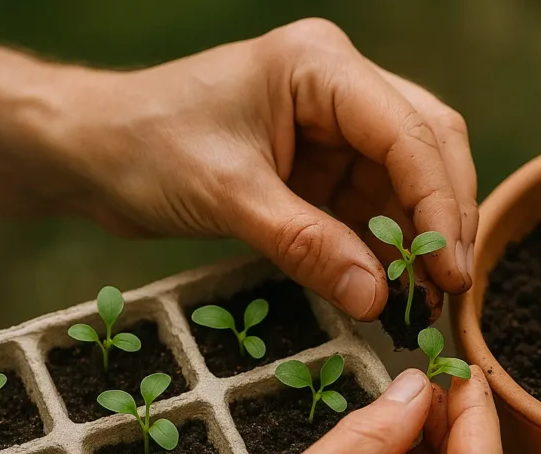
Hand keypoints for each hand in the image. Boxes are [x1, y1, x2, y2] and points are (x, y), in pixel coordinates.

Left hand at [52, 19, 475, 321]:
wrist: (91, 153)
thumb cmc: (145, 150)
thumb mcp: (228, 197)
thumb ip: (307, 246)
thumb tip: (379, 299)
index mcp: (321, 66)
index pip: (409, 132)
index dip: (438, 204)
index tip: (448, 270)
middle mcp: (341, 87)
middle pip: (428, 146)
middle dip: (443, 217)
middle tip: (449, 286)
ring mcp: (336, 126)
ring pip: (410, 179)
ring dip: (421, 237)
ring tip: (426, 298)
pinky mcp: (325, 165)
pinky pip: (375, 205)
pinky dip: (388, 246)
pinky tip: (394, 286)